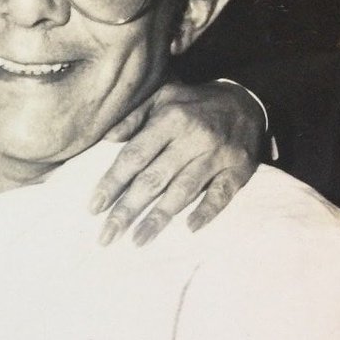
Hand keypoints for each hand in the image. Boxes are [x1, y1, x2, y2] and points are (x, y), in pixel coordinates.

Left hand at [90, 80, 264, 245]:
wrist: (246, 100)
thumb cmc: (193, 104)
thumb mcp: (161, 98)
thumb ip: (133, 119)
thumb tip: (105, 140)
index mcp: (169, 119)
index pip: (134, 157)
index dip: (112, 183)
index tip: (93, 208)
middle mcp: (192, 138)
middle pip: (153, 179)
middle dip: (127, 210)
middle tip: (107, 236)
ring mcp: (217, 155)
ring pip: (183, 191)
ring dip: (159, 218)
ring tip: (137, 240)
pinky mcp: (239, 168)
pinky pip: (222, 193)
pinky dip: (207, 211)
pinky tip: (190, 228)